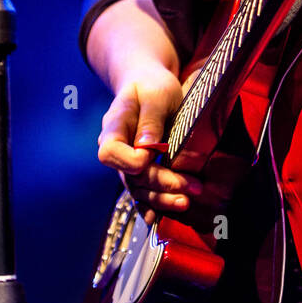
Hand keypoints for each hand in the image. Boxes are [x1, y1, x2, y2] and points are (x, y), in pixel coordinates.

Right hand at [96, 63, 201, 226]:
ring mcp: (127, 160)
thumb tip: (147, 147)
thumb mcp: (156, 94)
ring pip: (138, 188)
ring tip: (186, 202)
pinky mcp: (141, 168)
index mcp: (114, 127)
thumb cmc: (153, 85)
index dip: (132, 161)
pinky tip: (159, 218)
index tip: (155, 155)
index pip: (110, 153)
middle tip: (191, 187)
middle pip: (130, 176)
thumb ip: (150, 120)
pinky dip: (152, 204)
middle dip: (160, 184)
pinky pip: (142, 190)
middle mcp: (117, 148)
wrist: (150, 84)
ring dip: (162, 198)